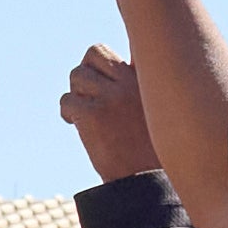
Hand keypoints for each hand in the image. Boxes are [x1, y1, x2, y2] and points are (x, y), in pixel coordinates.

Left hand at [60, 44, 153, 180]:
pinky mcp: (93, 116)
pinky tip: (75, 125)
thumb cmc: (155, 153)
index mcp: (152, 79)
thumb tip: (135, 55)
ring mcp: (112, 98)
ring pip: (77, 76)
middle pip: (94, 53)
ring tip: (84, 114)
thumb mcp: (160, 111)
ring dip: (76, 94)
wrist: (148, 186)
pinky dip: (67, 112)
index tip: (105, 73)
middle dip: (87, 72)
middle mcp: (133, 83)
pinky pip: (67, 100)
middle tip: (90, 95)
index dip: (109, 56)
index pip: (132, 41)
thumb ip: (149, 84)